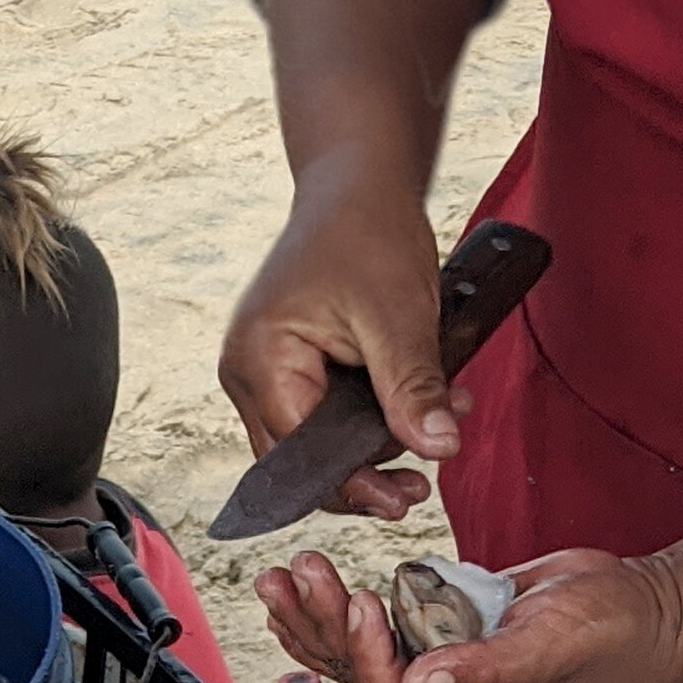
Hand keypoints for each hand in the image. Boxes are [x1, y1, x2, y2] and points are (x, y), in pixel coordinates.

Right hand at [219, 169, 463, 524]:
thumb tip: (438, 448)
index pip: (301, 455)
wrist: (356, 183)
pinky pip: (318, 416)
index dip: (352, 484)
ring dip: (372, 445)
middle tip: (420, 482)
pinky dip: (364, 419)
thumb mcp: (400, 315)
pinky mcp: (282, 369)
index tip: (404, 499)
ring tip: (433, 422)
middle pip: (298, 463)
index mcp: (259, 360)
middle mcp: (245, 374)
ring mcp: (260, 373)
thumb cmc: (368, 231)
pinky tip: (408, 406)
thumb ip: (413, 388)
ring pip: (311, 446)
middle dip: (363, 473)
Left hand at [255, 547, 682, 682]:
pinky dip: (345, 611)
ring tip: (283, 577)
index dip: (372, 659)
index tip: (361, 604)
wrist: (647, 610)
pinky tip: (313, 589)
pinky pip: (381, 632)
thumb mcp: (557, 646)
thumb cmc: (617, 636)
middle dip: (324, 629)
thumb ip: (489, 671)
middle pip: (366, 680)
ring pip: (364, 655)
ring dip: (320, 618)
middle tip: (294, 577)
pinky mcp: (444, 636)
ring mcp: (445, 671)